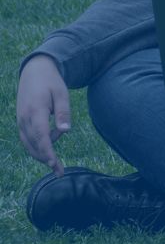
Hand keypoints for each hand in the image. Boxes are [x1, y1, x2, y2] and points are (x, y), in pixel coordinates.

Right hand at [15, 54, 68, 172]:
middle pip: (34, 143)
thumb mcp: (62, 94)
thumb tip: (65, 131)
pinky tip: (47, 151)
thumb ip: (63, 113)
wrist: (34, 72)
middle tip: (60, 171)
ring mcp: (20, 120)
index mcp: (35, 110)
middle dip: (46, 158)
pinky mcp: (20, 121)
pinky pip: (26, 139)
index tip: (54, 165)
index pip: (41, 136)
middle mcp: (24, 117)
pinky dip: (36, 147)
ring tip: (57, 162)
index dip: (47, 152)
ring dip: (41, 153)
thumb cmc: (52, 83)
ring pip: (28, 143)